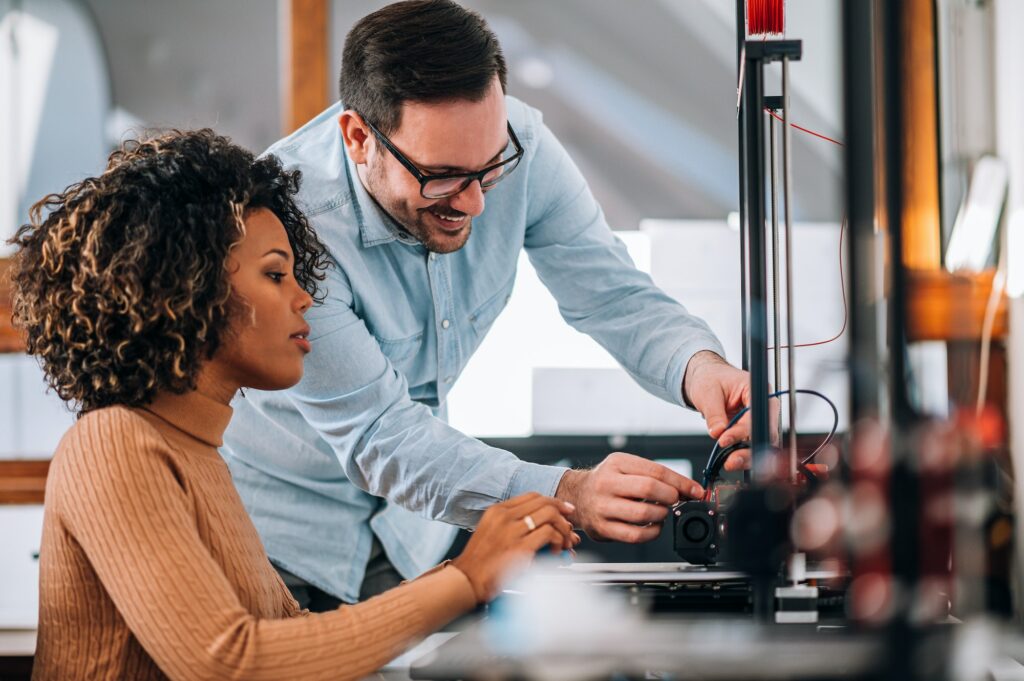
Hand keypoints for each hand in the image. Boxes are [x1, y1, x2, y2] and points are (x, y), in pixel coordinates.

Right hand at [452, 493, 577, 602]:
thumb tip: (540, 526)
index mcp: (496, 511)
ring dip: (562, 529)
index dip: (553, 502)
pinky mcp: (520, 548)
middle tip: (569, 527)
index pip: (532, 496)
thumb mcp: (490, 533)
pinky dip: (557, 542)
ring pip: (550, 516)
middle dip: (563, 514)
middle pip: (544, 502)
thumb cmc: (479, 564)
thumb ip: (512, 525)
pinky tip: (554, 552)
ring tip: (563, 543)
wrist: (466, 582)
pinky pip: (549, 534)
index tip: (564, 510)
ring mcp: (511, 531)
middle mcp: (504, 517)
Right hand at [555, 452, 703, 541]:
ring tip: (661, 512)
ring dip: (661, 515)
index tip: (695, 490)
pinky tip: (654, 526)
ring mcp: (602, 507)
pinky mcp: (602, 528)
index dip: (681, 482)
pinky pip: (635, 535)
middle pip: (649, 489)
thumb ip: (655, 476)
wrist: (576, 496)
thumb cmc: (608, 482)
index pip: (656, 471)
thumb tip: (689, 489)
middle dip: (671, 497)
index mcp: (617, 463)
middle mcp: (606, 483)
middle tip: (674, 500)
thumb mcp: (627, 467)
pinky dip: (652, 533)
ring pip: (643, 514)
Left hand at [683, 350, 777, 470]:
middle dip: (750, 449)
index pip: (757, 413)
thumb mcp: (707, 393)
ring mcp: (759, 419)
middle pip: (765, 432)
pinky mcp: (751, 431)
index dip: (743, 430)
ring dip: (748, 457)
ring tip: (730, 464)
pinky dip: (743, 455)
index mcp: (757, 389)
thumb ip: (714, 414)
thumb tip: (718, 432)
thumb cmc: (710, 379)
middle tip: (731, 460)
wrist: (707, 379)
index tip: (725, 440)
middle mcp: (763, 406)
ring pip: (761, 443)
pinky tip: (731, 461)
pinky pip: (752, 446)